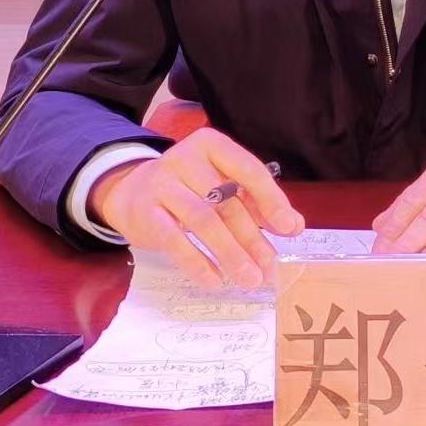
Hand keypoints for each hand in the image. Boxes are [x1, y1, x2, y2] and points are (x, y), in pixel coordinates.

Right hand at [92, 128, 306, 289]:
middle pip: (226, 201)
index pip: (248, 169)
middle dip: (252, 237)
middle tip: (268, 266)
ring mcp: (162, 184)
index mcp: (211, 146)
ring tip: (248, 278)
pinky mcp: (146, 212)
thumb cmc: (189, 189)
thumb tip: (293, 225)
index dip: (271, 200)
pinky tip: (214, 280)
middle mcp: (185, 159)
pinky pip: (174, 239)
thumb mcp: (222, 185)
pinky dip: (197, 262)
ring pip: (203, 220)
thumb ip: (257, 202)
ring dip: (230, 253)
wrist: (131, 193)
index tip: (288, 229)